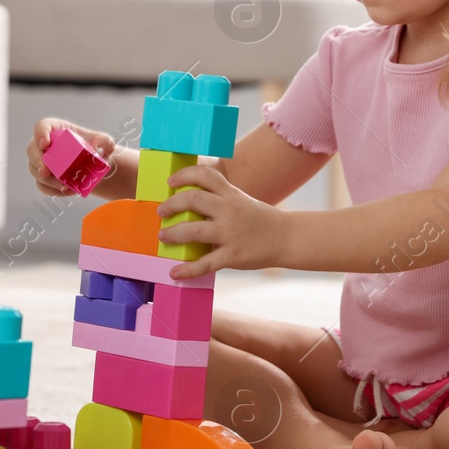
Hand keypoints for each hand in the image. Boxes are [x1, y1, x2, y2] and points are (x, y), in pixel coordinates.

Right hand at [26, 118, 116, 197]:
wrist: (95, 168)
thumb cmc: (96, 150)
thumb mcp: (105, 144)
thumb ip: (105, 142)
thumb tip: (98, 147)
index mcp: (56, 130)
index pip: (41, 127)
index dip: (40, 134)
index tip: (45, 144)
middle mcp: (45, 145)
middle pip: (32, 150)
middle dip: (38, 162)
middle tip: (46, 172)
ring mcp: (41, 162)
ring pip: (35, 170)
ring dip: (47, 180)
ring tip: (64, 185)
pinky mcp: (44, 179)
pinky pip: (42, 186)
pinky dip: (53, 191)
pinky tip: (67, 191)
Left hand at [156, 165, 288, 278]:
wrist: (286, 238)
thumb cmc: (259, 219)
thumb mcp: (240, 201)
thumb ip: (218, 199)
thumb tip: (186, 204)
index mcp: (231, 194)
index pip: (205, 175)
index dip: (184, 175)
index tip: (170, 182)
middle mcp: (229, 210)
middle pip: (193, 199)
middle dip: (172, 205)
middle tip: (161, 211)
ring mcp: (230, 233)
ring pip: (194, 230)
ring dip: (173, 233)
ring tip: (163, 236)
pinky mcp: (233, 255)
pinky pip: (205, 263)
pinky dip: (187, 269)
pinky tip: (175, 272)